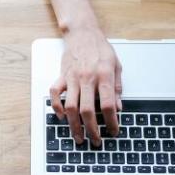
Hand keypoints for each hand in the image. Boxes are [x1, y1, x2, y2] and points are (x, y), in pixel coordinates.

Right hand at [49, 26, 121, 144]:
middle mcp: (87, 78)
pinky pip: (55, 94)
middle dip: (91, 129)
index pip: (108, 104)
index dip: (112, 121)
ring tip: (78, 137)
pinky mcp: (62, 76)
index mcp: (103, 75)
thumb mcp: (116, 65)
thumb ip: (117, 87)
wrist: (82, 33)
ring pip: (71, 106)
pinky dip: (57, 107)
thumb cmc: (100, 48)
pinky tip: (62, 116)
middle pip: (87, 110)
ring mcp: (72, 78)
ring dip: (74, 125)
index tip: (114, 131)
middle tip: (95, 141)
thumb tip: (119, 108)